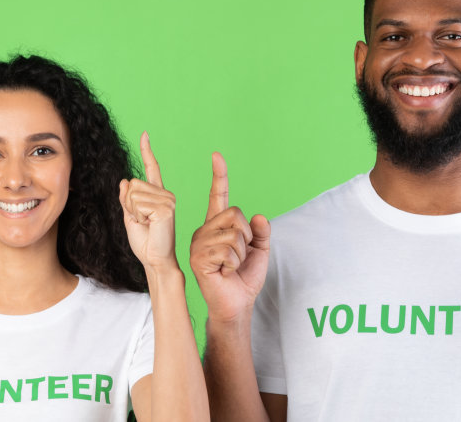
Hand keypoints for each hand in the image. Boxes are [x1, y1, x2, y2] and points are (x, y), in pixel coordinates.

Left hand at [120, 132, 178, 269]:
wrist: (154, 259)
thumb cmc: (145, 242)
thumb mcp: (130, 217)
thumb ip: (127, 199)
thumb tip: (124, 180)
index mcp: (158, 194)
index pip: (152, 168)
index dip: (147, 151)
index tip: (144, 135)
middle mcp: (166, 194)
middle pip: (133, 184)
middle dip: (128, 204)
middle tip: (141, 221)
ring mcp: (168, 200)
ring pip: (133, 194)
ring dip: (133, 212)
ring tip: (146, 224)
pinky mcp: (166, 209)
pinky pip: (138, 204)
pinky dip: (138, 217)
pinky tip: (149, 225)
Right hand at [188, 152, 271, 324]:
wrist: (237, 304)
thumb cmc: (244, 279)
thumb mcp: (260, 251)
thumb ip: (261, 232)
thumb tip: (258, 217)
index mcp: (217, 226)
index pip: (218, 196)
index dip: (219, 176)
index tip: (217, 156)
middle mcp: (204, 231)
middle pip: (235, 214)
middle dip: (247, 237)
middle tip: (238, 257)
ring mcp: (199, 244)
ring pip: (234, 234)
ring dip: (241, 254)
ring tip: (231, 267)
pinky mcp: (198, 258)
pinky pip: (228, 250)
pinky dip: (234, 263)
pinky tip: (225, 273)